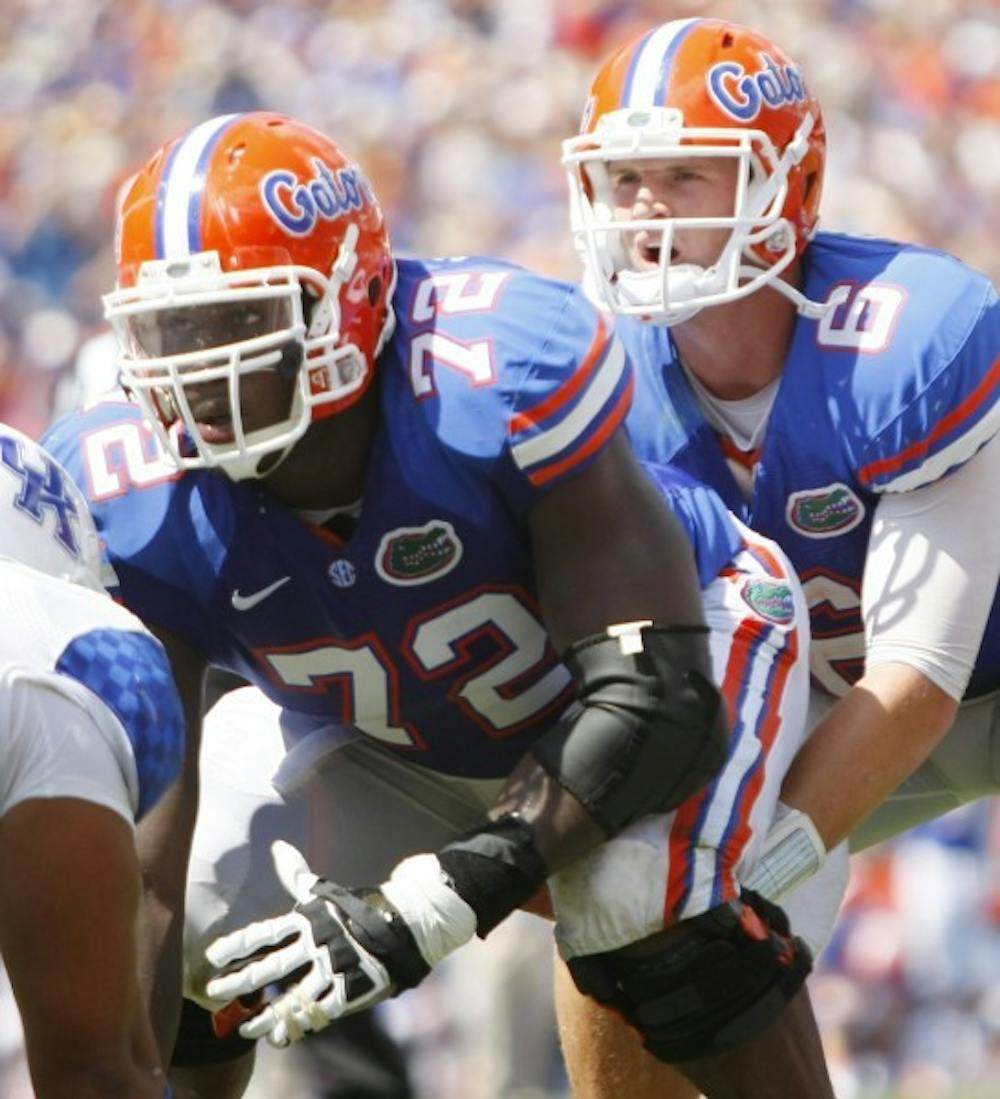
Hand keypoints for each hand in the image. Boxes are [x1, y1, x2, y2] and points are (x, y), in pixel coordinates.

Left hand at [206, 841, 475, 1045]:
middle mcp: (317, 944)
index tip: (212, 957)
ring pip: (291, 997)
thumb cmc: (356, 907)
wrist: (403, 924)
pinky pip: (317, 1012)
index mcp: (309, 919)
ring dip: (264, 1014)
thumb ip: (296, 874)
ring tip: (244, 1026)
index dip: (237, 945)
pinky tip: (278, 1035)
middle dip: (239, 981)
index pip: (265, 933)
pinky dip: (297, 1024)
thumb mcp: (324, 891)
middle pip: (271, 967)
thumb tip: (277, 847)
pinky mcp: (349, 989)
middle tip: (214, 991)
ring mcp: (333, 968)